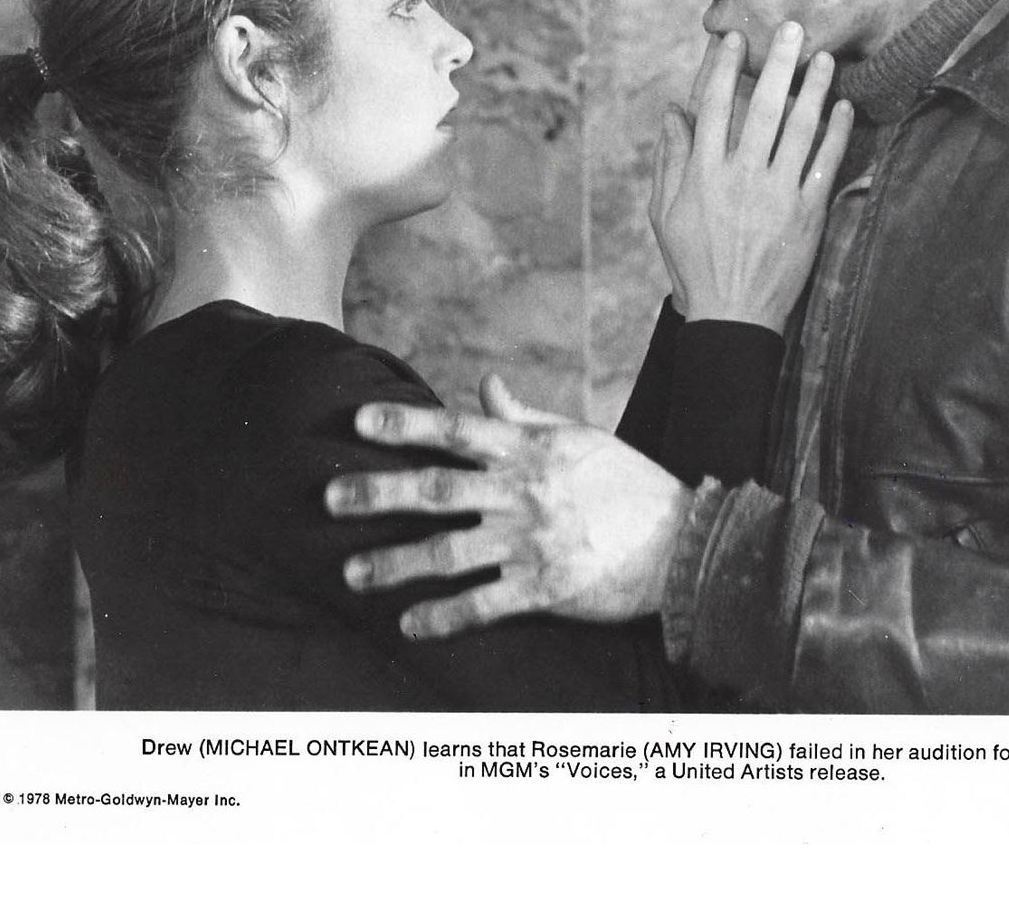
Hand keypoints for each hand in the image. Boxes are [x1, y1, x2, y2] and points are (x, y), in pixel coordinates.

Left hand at [326, 374, 692, 637]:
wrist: (680, 541)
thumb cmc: (626, 482)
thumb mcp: (577, 437)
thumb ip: (523, 415)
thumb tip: (485, 384)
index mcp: (529, 451)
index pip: (457, 430)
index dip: (407, 424)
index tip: (360, 421)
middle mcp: (523, 492)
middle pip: (437, 490)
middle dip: (378, 493)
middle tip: (328, 498)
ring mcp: (532, 542)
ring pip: (449, 553)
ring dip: (396, 563)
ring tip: (352, 573)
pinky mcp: (546, 588)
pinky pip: (484, 605)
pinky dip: (444, 617)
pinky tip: (410, 625)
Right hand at [650, 22, 852, 331]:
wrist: (732, 316)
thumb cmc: (693, 264)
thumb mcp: (665, 214)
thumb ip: (670, 160)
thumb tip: (672, 112)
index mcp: (703, 174)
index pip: (713, 107)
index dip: (723, 68)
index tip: (733, 40)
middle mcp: (741, 177)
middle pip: (763, 107)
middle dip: (778, 63)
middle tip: (793, 28)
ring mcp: (777, 195)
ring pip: (800, 129)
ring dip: (814, 89)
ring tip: (824, 58)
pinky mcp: (807, 214)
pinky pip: (826, 165)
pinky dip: (836, 133)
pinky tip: (843, 107)